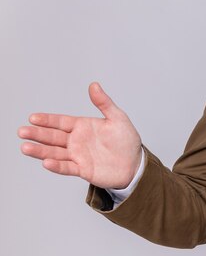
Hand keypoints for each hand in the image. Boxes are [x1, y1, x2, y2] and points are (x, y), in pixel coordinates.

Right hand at [18, 82, 142, 189]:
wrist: (135, 163)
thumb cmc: (126, 140)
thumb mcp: (117, 118)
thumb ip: (104, 103)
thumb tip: (94, 85)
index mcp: (83, 126)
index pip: (61, 122)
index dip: (47, 120)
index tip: (32, 118)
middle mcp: (77, 141)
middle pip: (53, 137)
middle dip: (37, 134)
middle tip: (21, 131)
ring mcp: (78, 156)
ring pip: (55, 152)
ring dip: (40, 150)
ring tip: (25, 147)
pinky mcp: (83, 170)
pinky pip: (67, 167)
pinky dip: (57, 166)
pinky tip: (46, 162)